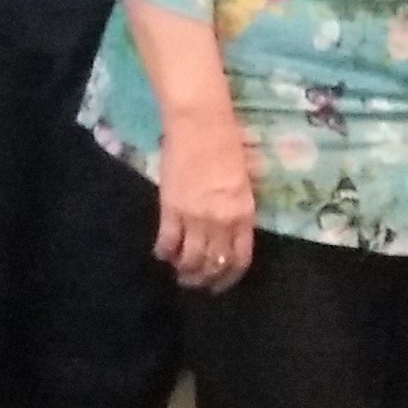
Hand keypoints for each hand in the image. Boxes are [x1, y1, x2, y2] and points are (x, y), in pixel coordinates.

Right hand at [153, 108, 258, 292]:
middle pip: (213, 263)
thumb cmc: (227, 142)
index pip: (239, 259)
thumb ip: (240, 207)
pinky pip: (168, 241)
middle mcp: (221, 221)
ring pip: (190, 258)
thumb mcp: (245, 179)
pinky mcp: (171, 209)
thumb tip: (234, 228)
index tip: (219, 284)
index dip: (228, 277)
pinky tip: (162, 253)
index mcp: (243, 214)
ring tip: (179, 272)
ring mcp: (195, 217)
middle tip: (195, 281)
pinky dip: (164, 252)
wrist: (200, 123)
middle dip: (204, 278)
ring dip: (184, 270)